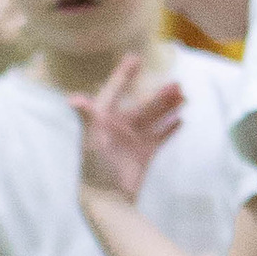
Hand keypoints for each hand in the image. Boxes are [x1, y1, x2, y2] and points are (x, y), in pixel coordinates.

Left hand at [77, 53, 187, 203]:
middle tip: (177, 84)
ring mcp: (132, 140)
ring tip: (183, 96)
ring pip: (154, 118)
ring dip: (168, 107)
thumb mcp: (91, 140)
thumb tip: (73, 99)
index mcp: (104, 119)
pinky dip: (169, 128)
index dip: (123, 74)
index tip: (135, 57)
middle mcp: (118, 127)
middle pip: (142, 105)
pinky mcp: (143, 154)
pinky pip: (159, 137)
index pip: (114, 91)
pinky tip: (180, 119)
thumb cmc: (95, 168)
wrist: (106, 198)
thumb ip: (87, 118)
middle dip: (159, 95)